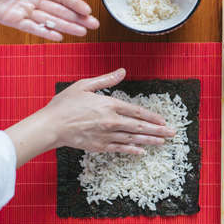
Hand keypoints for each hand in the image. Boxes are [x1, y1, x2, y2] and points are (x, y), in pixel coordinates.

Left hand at [0, 0, 98, 40]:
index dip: (76, 4)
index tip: (88, 11)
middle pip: (59, 10)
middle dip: (77, 18)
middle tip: (93, 25)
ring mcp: (23, 9)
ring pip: (49, 20)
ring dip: (67, 27)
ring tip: (82, 33)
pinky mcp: (12, 20)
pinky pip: (31, 28)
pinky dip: (45, 33)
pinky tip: (59, 37)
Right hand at [5, 69, 175, 166]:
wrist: (51, 125)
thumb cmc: (66, 104)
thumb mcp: (85, 85)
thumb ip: (106, 80)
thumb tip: (122, 71)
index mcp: (110, 105)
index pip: (137, 112)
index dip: (152, 117)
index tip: (163, 120)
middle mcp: (112, 121)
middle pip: (140, 127)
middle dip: (158, 130)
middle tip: (172, 133)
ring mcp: (107, 135)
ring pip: (134, 139)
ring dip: (150, 141)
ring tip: (163, 142)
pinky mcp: (100, 146)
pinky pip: (121, 149)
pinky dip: (133, 151)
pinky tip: (142, 152)